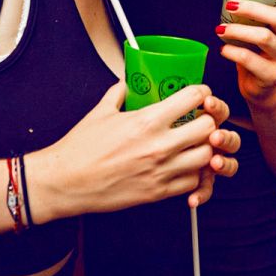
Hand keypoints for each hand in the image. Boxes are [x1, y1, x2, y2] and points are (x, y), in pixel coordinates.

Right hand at [32, 82, 241, 218]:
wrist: (66, 182)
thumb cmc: (79, 150)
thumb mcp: (101, 112)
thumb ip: (119, 93)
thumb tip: (127, 83)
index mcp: (146, 121)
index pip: (193, 98)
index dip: (201, 93)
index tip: (200, 94)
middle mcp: (159, 146)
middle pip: (209, 127)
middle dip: (209, 120)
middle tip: (202, 119)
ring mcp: (161, 171)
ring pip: (207, 156)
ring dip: (206, 147)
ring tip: (196, 143)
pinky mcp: (158, 192)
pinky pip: (193, 181)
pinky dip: (194, 173)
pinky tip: (185, 165)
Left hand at [217, 0, 275, 106]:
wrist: (260, 88)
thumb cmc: (257, 54)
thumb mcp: (259, 32)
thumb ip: (254, 17)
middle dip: (253, 9)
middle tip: (230, 6)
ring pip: (265, 37)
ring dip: (239, 30)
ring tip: (220, 29)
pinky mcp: (273, 76)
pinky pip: (251, 59)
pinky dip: (233, 52)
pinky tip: (223, 49)